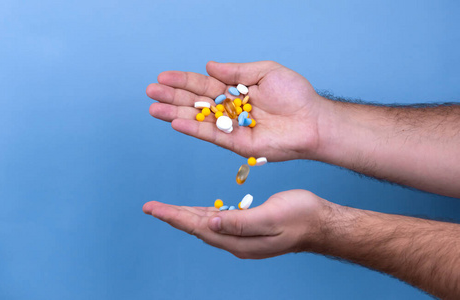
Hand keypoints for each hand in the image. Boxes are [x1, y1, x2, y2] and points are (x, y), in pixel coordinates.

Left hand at [142, 190, 328, 258]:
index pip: (199, 227)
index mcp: (240, 240)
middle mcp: (236, 242)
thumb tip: (211, 222)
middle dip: (174, 217)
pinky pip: (219, 222)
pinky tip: (198, 211)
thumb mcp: (272, 217)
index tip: (154, 208)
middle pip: (198, 227)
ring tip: (166, 209)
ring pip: (206, 225)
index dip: (175, 217)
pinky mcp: (248, 229)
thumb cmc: (301, 217)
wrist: (320, 224)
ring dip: (185, 216)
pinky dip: (204, 214)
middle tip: (151, 207)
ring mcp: (242, 238)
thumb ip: (241, 222)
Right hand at [147, 61, 325, 160]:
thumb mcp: (265, 72)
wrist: (312, 120)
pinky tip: (175, 122)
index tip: (162, 77)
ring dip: (175, 114)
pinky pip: (211, 135)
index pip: (204, 85)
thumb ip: (236, 71)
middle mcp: (230, 110)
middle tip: (150, 91)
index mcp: (236, 91)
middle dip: (172, 97)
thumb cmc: (295, 94)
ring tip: (153, 108)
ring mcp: (232, 127)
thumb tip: (209, 67)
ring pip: (198, 119)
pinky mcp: (237, 144)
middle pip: (196, 102)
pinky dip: (193, 129)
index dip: (183, 81)